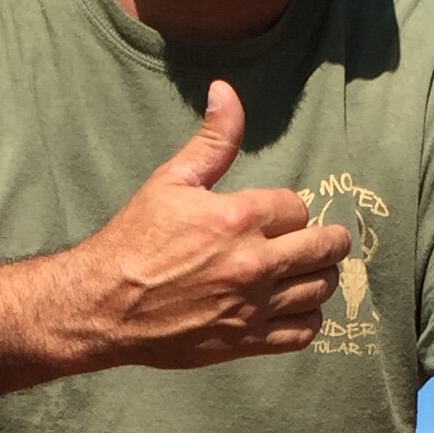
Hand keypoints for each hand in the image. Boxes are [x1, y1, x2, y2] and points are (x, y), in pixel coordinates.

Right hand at [61, 83, 352, 370]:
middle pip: (325, 247)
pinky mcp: (246, 341)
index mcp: (238, 217)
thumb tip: (226, 91)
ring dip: (321, 277)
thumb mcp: (171, 180)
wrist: (104, 304)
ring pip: (321, 289)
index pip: (298, 208)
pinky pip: (304, 331)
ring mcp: (253, 306)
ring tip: (308, 272)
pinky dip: (308, 318)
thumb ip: (212, 140)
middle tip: (320, 241)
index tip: (276, 217)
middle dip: (328, 240)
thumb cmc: (134, 240)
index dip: (291, 210)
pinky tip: (295, 307)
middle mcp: (253, 262)